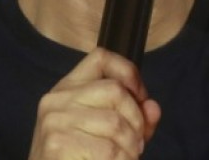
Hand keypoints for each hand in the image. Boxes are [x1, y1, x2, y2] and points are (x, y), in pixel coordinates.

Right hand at [29, 47, 161, 158]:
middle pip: (115, 90)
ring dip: (131, 148)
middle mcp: (57, 99)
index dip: (128, 71)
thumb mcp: (105, 132)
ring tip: (126, 158)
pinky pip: (108, 150)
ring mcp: (55, 121)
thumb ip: (132, 118)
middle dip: (136, 120)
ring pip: (115, 123)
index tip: (141, 97)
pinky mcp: (57, 145)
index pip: (100, 57)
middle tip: (137, 144)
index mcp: (67, 89)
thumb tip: (153, 108)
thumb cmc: (78, 157)